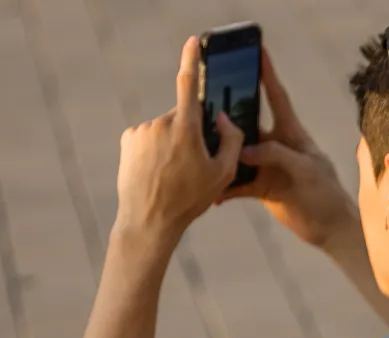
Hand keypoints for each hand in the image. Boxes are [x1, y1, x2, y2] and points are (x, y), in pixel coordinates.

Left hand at [114, 37, 243, 244]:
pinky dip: (155, 150)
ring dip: (172, 144)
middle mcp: (162, 123)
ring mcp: (142, 130)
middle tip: (193, 166)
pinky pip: (149, 137)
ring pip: (166, 129)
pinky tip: (158, 172)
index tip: (193, 41)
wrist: (149, 219)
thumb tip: (224, 118)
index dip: (192, 59)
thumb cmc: (190, 199)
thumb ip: (232, 141)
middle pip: (183, 118)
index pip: (188, 85)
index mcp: (186, 129)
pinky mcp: (129, 138)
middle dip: (190, 134)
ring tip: (173, 175)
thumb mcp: (223, 175)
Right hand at [219, 49, 358, 249]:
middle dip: (226, 113)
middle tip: (202, 104)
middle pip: (246, 122)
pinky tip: (213, 192)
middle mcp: (276, 145)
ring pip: (237, 153)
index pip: (276, 96)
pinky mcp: (261, 187)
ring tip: (198, 148)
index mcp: (291, 133)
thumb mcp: (306, 169)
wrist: (330, 228)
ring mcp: (266, 166)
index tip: (256, 49)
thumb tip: (243, 150)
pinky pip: (237, 183)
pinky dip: (225, 187)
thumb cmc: (326, 193)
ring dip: (220, 152)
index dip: (266, 73)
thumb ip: (277, 155)